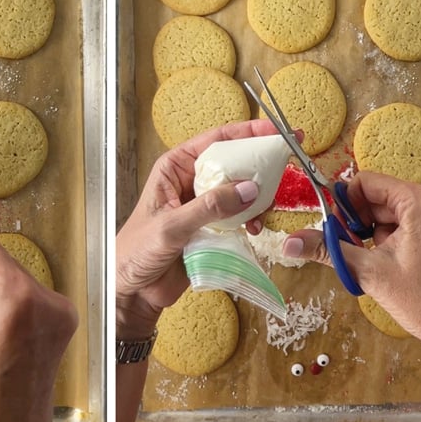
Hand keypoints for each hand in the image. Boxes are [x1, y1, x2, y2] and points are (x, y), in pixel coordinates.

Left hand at [115, 119, 284, 338]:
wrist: (135, 291)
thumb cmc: (137, 251)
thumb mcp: (172, 226)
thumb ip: (210, 207)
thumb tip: (249, 188)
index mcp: (176, 167)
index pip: (217, 140)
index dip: (249, 132)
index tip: (277, 131)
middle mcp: (193, 181)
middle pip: (235, 162)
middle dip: (260, 166)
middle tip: (284, 168)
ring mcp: (206, 204)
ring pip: (242, 190)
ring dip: (258, 198)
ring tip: (263, 210)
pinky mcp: (215, 227)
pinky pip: (242, 216)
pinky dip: (253, 219)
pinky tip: (253, 229)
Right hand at [284, 171, 420, 421]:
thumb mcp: (368, 271)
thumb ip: (327, 251)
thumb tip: (289, 243)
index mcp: (417, 202)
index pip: (366, 182)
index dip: (345, 203)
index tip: (334, 228)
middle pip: (376, 197)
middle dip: (356, 222)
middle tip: (347, 249)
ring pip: (387, 214)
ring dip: (369, 234)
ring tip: (367, 262)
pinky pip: (402, 226)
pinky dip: (385, 241)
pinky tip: (382, 265)